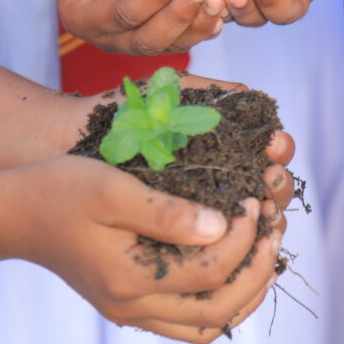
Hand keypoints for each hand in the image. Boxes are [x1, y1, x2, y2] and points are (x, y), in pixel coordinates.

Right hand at [3, 156, 284, 343]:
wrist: (13, 215)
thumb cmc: (60, 189)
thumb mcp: (113, 188)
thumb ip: (168, 211)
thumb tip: (223, 227)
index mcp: (129, 277)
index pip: (211, 270)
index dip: (244, 237)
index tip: (253, 199)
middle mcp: (131, 307)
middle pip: (218, 311)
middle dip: (257, 270)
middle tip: (274, 228)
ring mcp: (129, 312)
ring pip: (206, 326)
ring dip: (245, 292)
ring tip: (265, 251)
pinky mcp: (128, 306)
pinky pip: (188, 321)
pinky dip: (220, 300)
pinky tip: (234, 266)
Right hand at [51, 0, 225, 55]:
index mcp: (82, 16)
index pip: (122, 14)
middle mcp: (108, 36)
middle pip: (148, 39)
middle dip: (180, 14)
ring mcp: (135, 37)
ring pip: (171, 44)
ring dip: (198, 23)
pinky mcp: (159, 31)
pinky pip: (184, 37)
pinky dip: (204, 26)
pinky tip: (223, 9)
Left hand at [80, 74, 298, 228]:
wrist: (64, 144)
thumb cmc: (118, 115)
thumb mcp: (168, 97)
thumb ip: (212, 92)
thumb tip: (253, 100)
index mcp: (227, 144)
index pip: (272, 153)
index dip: (279, 151)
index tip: (271, 146)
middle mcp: (221, 178)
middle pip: (271, 191)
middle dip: (277, 186)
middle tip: (267, 180)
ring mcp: (203, 211)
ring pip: (253, 226)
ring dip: (264, 220)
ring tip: (258, 213)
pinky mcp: (179, 240)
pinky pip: (219, 251)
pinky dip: (235, 248)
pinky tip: (231, 243)